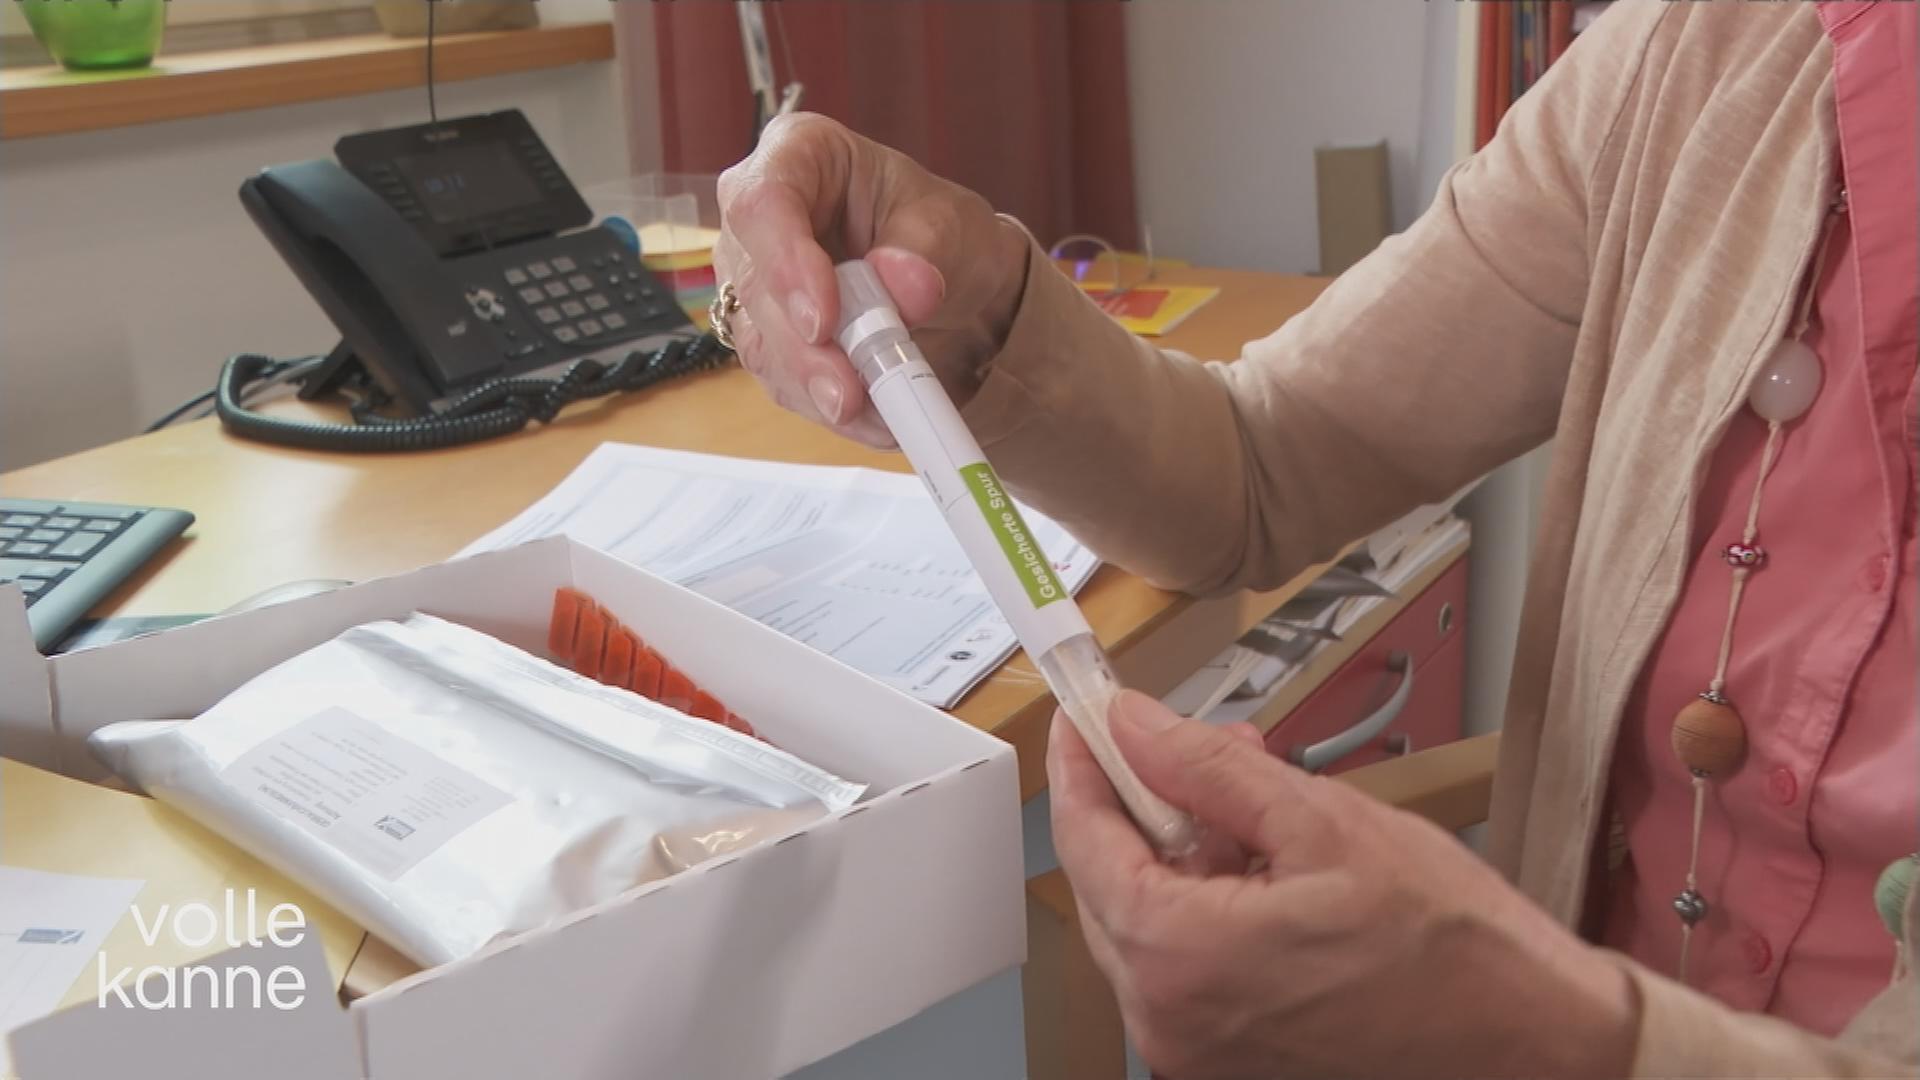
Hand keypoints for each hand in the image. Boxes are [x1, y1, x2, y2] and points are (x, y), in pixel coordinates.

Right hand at [714, 114, 1032, 447]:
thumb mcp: (951, 225)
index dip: (784, 263)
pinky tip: (874, 420)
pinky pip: (783, 380)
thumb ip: (925, 249)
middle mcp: (760, 220)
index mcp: (798, 156)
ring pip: (761, 342)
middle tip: (849, 391)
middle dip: (804, 348)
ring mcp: (755, 281)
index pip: (763, 203)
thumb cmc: (939, 233)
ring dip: (816, 387)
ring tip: (877, 414)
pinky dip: (830, 407)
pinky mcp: (767, 338)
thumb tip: (903, 283)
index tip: (823, 319)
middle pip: (755, 284)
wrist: (951, 286)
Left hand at [1047, 692, 1636, 1079]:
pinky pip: (1189, 969)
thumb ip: (1207, 770)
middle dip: (1142, 804)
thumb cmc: (1453, 950)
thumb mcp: (1324, 823)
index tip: (1082, 716)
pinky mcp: (1231, 1064)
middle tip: (1184, 745)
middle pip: (1110, 886)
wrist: (1535, 1047)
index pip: (1086, 842)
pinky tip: (1265, 866)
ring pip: (1150, 926)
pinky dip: (1209, 908)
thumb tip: (1132, 727)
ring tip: (1253, 799)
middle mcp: (1169, 1020)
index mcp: (1181, 959)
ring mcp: (1197, 1052)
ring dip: (1183, 854)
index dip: (1082, 765)